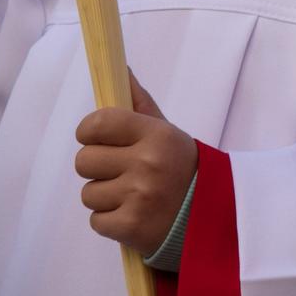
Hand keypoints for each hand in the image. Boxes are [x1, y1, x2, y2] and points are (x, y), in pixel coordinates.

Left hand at [72, 74, 198, 257]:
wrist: (211, 215)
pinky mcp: (130, 226)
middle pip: (84, 160)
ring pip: (88, 193)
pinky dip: (110, 221)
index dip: (90, 132)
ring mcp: (139, 196)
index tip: (101, 139)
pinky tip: (133, 214)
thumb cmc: (180, 167)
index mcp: (157, 135)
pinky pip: (95, 220)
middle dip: (98, 168)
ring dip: (105, 197)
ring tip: (132, 196)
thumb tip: (120, 69)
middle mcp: (148, 163)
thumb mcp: (167, 132)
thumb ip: (139, 104)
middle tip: (122, 171)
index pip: (98, 123)